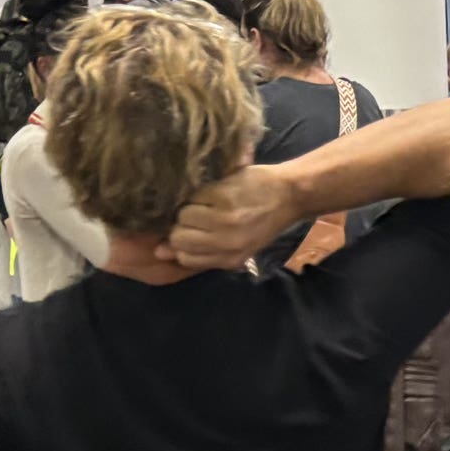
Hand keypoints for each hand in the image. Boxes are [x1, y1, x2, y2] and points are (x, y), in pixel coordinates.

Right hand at [169, 165, 303, 270]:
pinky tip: (215, 192)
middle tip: (198, 216)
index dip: (181, 246)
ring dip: (189, 207)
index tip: (187, 233)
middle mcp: (228, 242)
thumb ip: (203, 252)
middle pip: (179, 237)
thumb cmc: (263, 222)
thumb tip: (160, 251)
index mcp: (231, 258)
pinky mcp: (223, 195)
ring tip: (208, 204)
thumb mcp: (240, 246)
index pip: (185, 258)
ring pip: (182, 215)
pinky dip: (199, 193)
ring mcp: (225, 219)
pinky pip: (193, 196)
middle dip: (182, 226)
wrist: (289, 194)